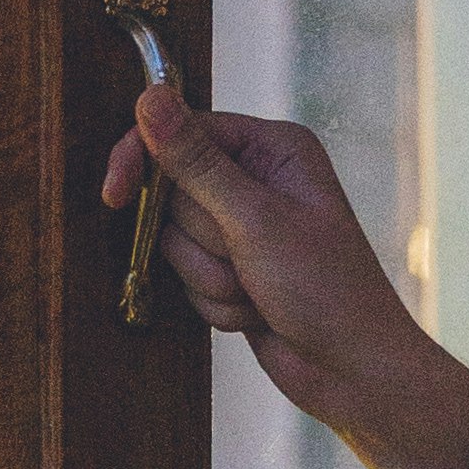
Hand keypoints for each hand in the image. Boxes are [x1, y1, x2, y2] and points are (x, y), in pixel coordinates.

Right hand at [99, 78, 468, 468]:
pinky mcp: (232, 268)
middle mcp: (257, 179)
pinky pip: (186, 278)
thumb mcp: (255, 220)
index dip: (144, 162)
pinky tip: (256, 313)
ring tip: (257, 292)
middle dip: (201, 241)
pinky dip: (214, 302)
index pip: (181, 132)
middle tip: (245, 261)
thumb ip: (195, 161)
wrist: (353, 371)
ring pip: (174, 242)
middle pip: (171, 192)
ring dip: (210, 278)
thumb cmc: (325, 288)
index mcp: (273, 148)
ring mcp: (243, 226)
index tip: (115, 196)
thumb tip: (150, 97)